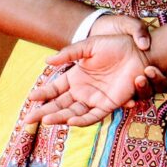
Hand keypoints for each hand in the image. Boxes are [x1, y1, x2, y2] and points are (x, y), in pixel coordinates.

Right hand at [23, 34, 150, 126]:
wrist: (139, 50)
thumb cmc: (115, 45)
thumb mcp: (89, 46)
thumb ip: (69, 53)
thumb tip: (47, 61)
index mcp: (76, 77)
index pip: (55, 89)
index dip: (43, 94)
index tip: (30, 98)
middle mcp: (83, 90)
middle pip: (60, 104)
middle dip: (44, 112)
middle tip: (28, 120)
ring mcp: (96, 98)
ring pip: (73, 112)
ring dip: (60, 117)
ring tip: (46, 121)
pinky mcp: (110, 103)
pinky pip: (94, 115)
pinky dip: (83, 120)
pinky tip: (70, 121)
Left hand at [88, 13, 166, 96]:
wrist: (95, 32)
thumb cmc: (115, 27)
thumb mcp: (127, 23)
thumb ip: (138, 30)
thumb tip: (145, 44)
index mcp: (151, 57)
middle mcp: (144, 71)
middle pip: (160, 84)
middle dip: (160, 80)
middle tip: (150, 70)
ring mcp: (130, 81)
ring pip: (146, 93)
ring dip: (146, 89)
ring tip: (139, 79)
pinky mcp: (116, 89)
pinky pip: (126, 99)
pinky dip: (130, 101)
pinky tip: (129, 101)